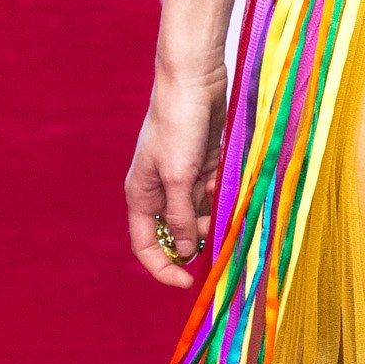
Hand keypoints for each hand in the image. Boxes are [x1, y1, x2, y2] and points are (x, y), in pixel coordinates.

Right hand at [125, 57, 226, 285]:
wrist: (195, 81)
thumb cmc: (179, 125)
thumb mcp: (179, 177)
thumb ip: (180, 216)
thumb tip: (184, 251)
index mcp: (141, 195)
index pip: (145, 245)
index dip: (163, 267)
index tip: (187, 282)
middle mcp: (158, 190)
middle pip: (175, 233)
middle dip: (196, 236)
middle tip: (216, 227)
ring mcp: (181, 178)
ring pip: (198, 214)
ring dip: (212, 213)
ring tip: (221, 196)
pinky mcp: (202, 165)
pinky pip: (212, 193)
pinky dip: (220, 193)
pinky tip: (223, 178)